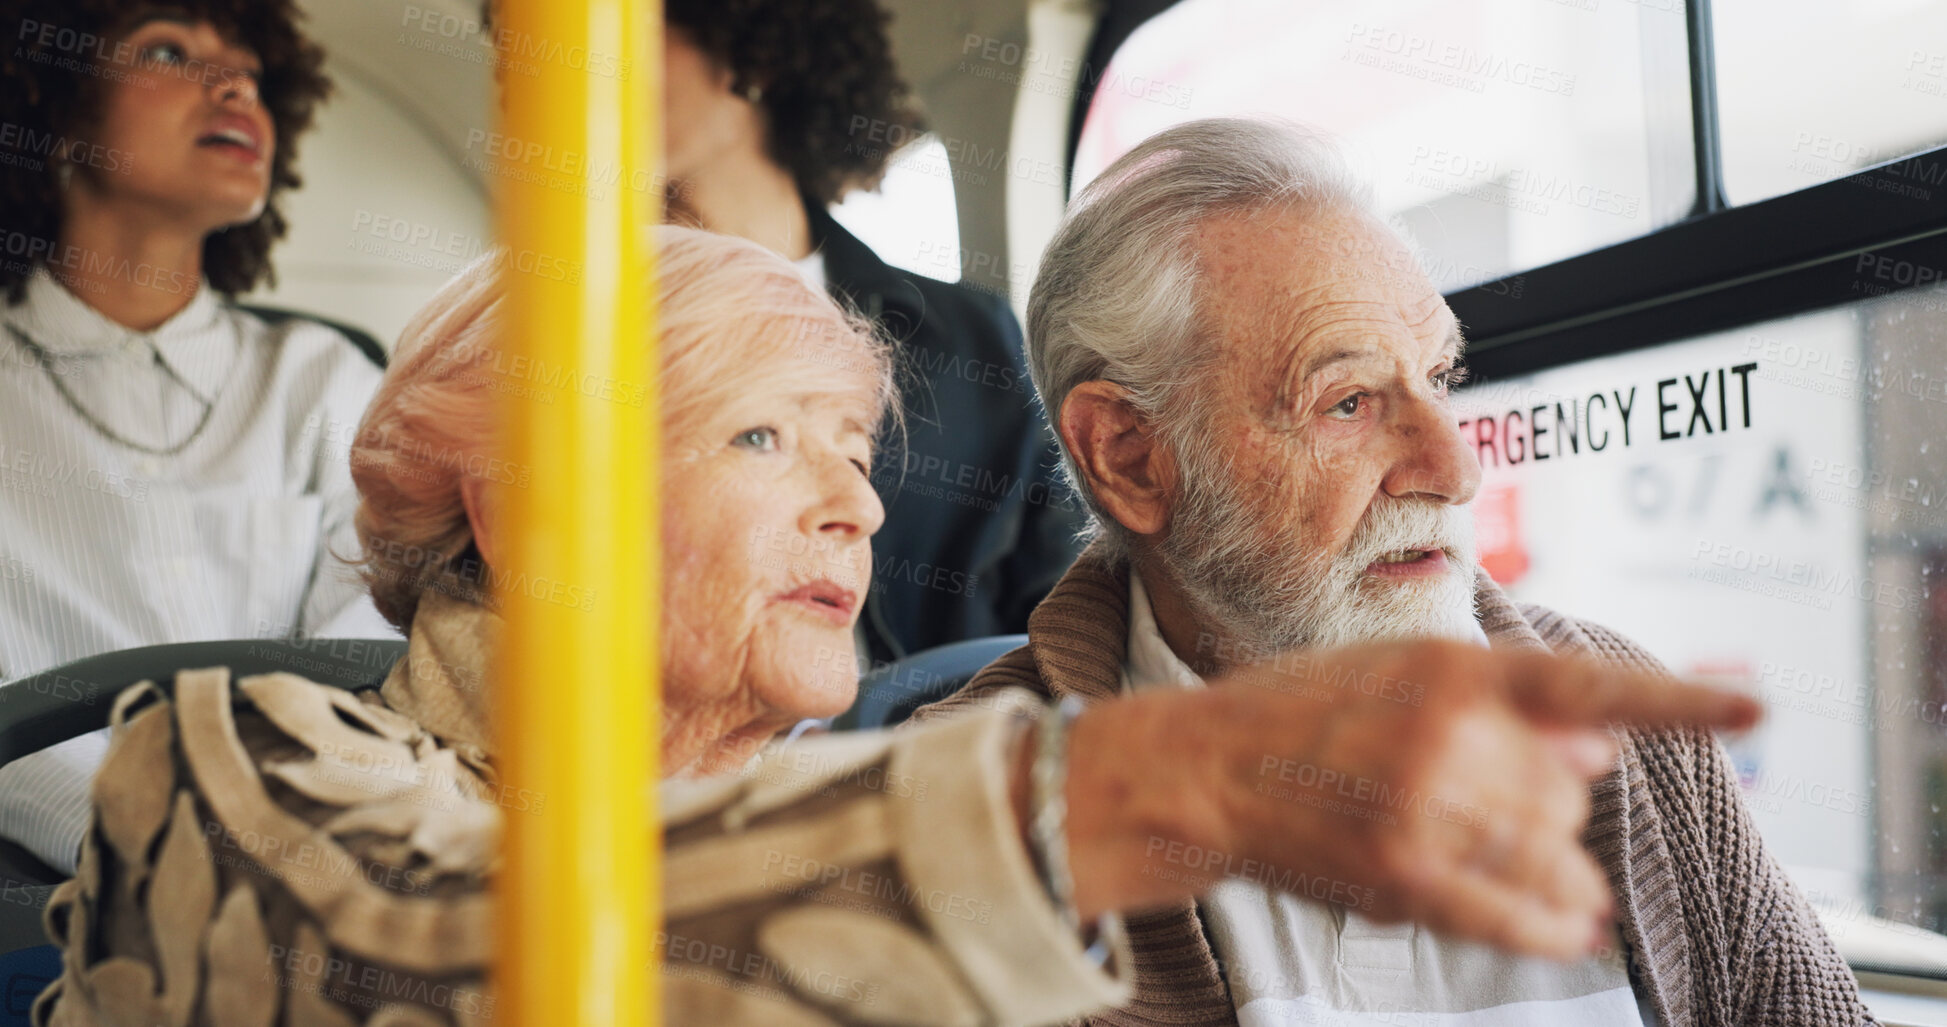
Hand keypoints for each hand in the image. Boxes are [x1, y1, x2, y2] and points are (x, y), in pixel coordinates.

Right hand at [1052, 638, 1758, 959]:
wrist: (1203, 770)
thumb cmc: (1299, 710)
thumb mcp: (1399, 671)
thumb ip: (1503, 704)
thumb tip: (1602, 751)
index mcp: (1452, 668)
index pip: (1586, 687)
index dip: (1677, 703)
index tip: (1755, 711)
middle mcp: (1448, 735)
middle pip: (1570, 792)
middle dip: (1550, 800)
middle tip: (1497, 795)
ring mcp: (1426, 809)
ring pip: (1553, 853)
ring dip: (1555, 866)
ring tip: (1521, 862)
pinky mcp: (1405, 876)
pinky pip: (1516, 915)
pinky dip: (1553, 928)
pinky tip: (1574, 932)